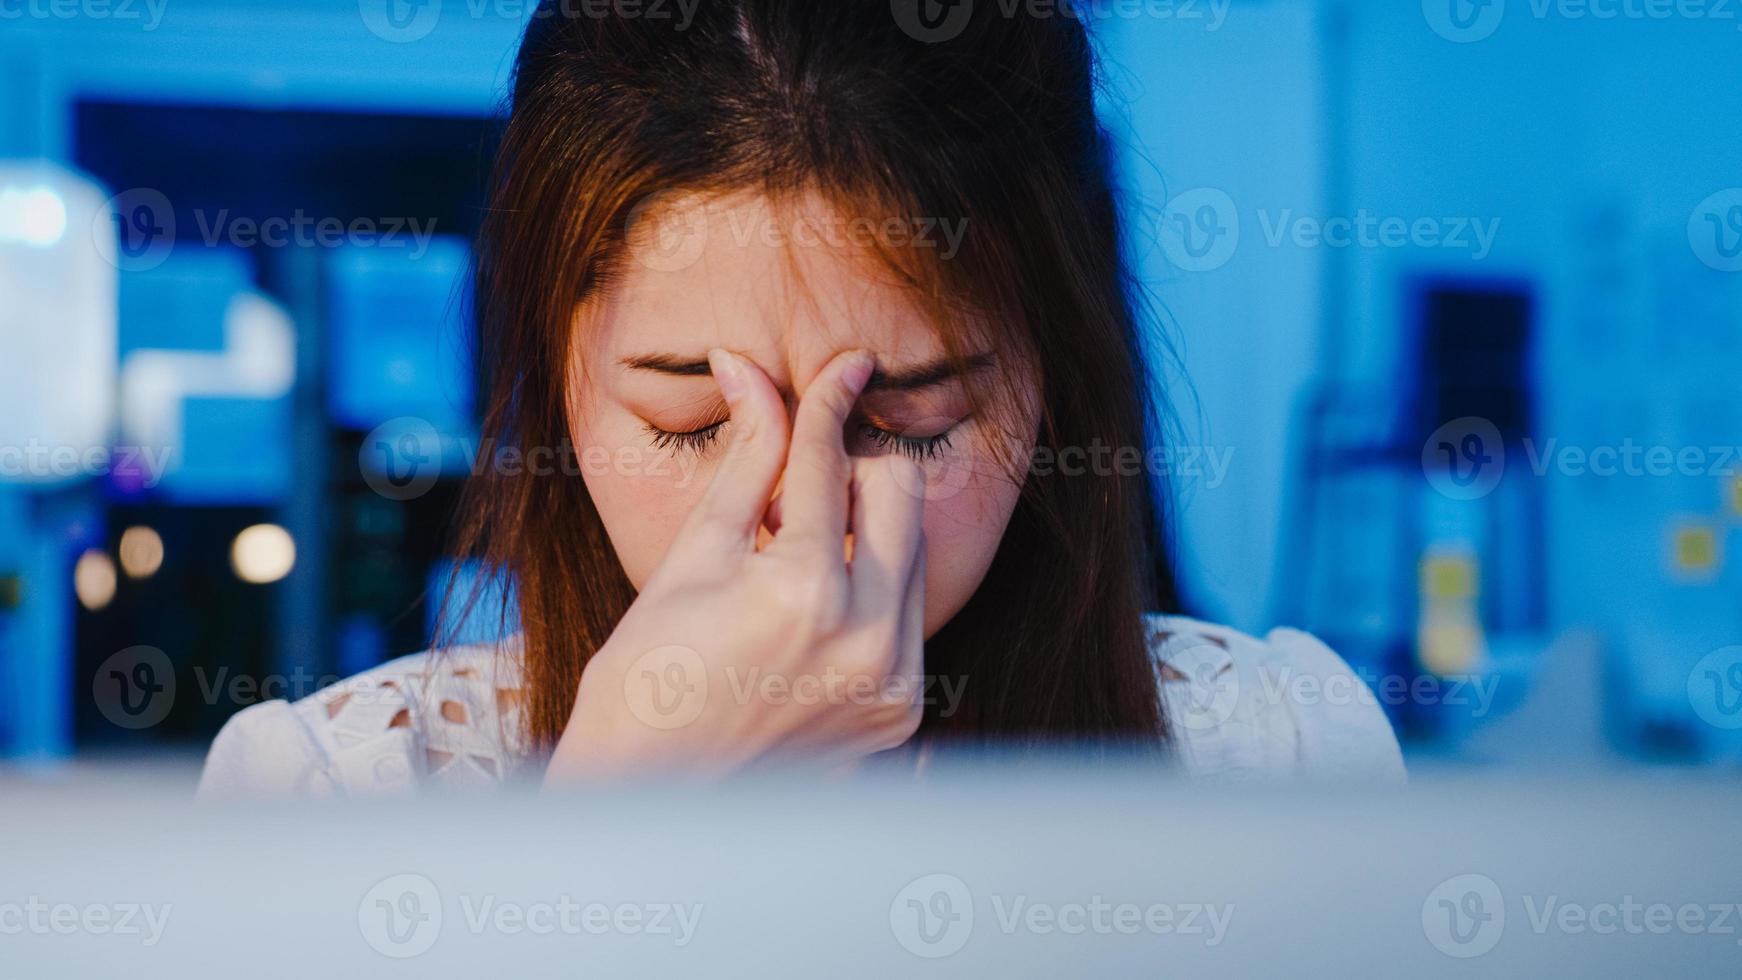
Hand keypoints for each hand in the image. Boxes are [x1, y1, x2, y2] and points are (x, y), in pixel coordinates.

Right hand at [544, 348, 927, 781]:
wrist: (652, 801)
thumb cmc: (645, 677)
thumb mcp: (691, 557)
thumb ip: (745, 462)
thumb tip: (752, 371)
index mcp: (802, 590)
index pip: (827, 462)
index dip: (828, 401)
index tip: (847, 362)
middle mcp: (866, 637)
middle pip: (898, 493)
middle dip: (855, 466)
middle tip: (803, 474)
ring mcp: (893, 680)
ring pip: (914, 551)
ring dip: (866, 528)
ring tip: (794, 550)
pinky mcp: (904, 709)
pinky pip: (910, 614)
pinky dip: (873, 590)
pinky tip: (812, 603)